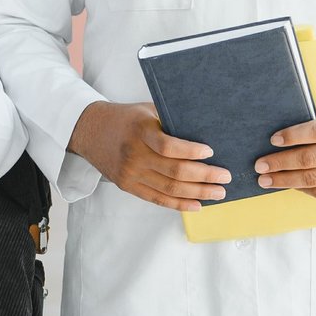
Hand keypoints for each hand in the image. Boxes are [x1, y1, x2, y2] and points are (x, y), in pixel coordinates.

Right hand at [70, 101, 231, 211]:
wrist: (90, 130)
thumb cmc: (125, 118)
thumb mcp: (146, 110)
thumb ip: (170, 120)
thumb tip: (205, 128)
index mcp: (140, 131)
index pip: (168, 146)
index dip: (191, 151)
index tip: (211, 152)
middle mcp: (134, 154)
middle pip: (174, 172)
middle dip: (204, 176)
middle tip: (225, 177)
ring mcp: (130, 174)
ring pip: (169, 189)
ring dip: (197, 193)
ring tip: (218, 192)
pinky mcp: (128, 186)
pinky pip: (157, 199)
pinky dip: (179, 204)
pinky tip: (198, 205)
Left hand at [254, 99, 315, 198]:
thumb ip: (314, 115)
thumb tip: (277, 123)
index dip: (292, 136)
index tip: (272, 140)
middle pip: (311, 160)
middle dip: (281, 163)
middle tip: (259, 165)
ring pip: (314, 179)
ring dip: (285, 180)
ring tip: (265, 180)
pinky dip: (302, 188)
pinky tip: (287, 184)